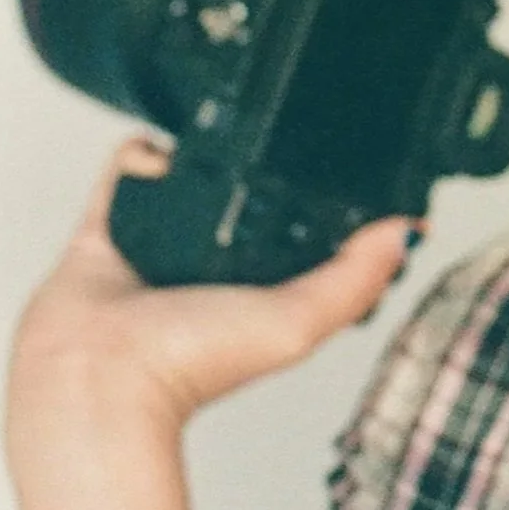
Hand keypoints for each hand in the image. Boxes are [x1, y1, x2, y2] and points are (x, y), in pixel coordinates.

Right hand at [8, 138, 416, 449]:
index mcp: (260, 290)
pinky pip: (125, 173)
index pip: (305, 238)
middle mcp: (210, 266)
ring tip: (220, 139)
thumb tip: (409, 233)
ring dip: (202, 153)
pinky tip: (164, 151)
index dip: (330, 208)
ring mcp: (158, 245)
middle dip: (260, 170)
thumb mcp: (299, 320)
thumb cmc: (192, 365)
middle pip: (245, 201)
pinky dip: (141, 152)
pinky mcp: (107, 228)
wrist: (99, 374)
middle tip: (282, 135)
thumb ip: (356, 279)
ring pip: (186, 179)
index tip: (359, 170)